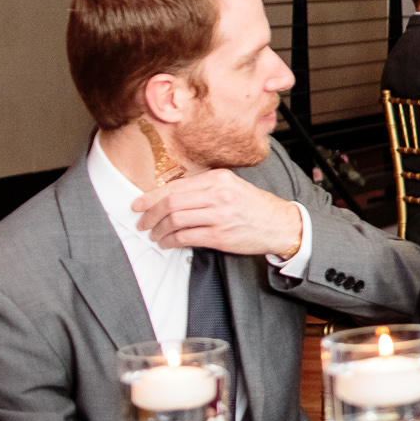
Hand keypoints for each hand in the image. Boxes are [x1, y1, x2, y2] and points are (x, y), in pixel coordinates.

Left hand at [134, 170, 305, 257]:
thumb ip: (204, 187)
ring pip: (175, 220)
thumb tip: (170, 195)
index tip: (138, 204)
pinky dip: (171, 241)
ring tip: (154, 234)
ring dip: (159, 230)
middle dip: (150, 214)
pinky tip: (168, 242)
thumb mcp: (232, 186)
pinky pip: (186, 237)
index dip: (151, 196)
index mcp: (219, 178)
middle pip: (171, 203)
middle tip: (142, 222)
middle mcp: (219, 194)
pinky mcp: (220, 235)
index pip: (176, 186)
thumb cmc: (255, 207)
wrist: (281, 224)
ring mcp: (220, 215)